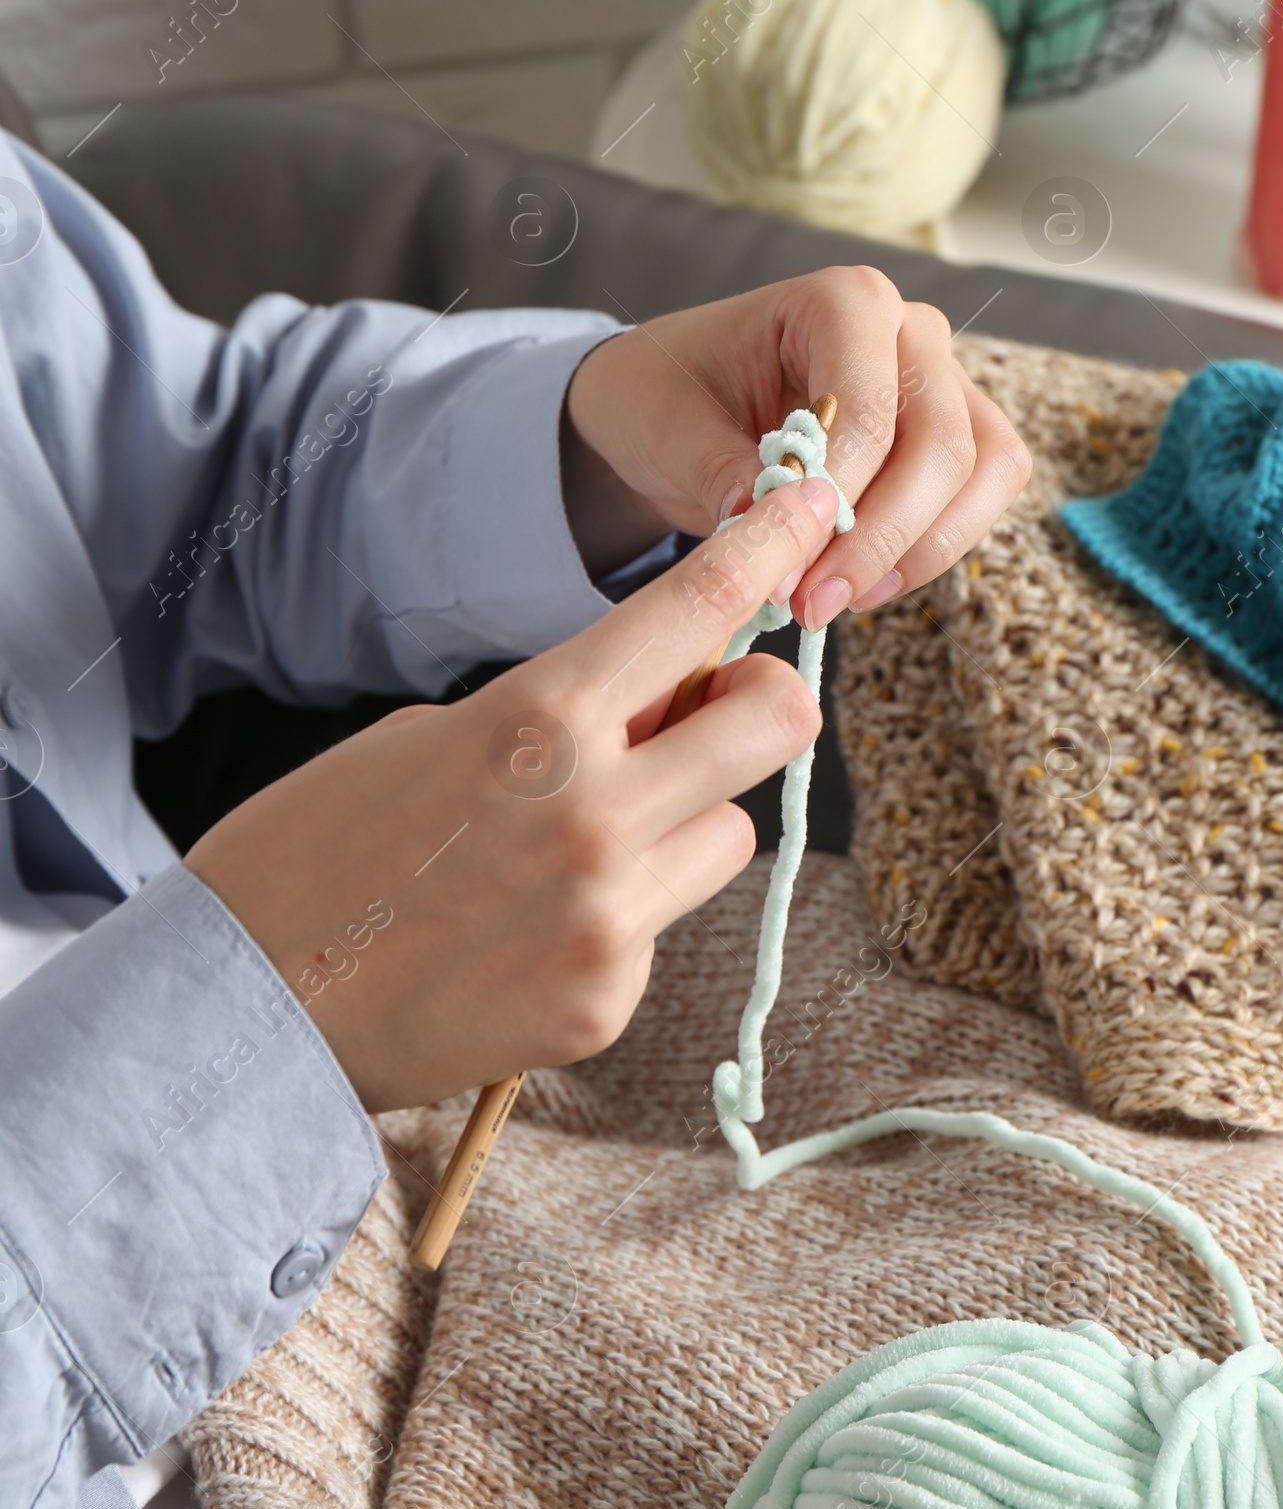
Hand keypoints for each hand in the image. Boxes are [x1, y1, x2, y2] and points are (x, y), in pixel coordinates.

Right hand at [185, 476, 838, 1110]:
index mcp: (539, 719)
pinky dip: (622, 913)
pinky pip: (665, 926)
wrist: (241, 1006)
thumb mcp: (439, 733)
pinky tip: (531, 928)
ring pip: (732, 832)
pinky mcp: (605, 1003)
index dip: (771, 542)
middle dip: (760, 700)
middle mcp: (594, 814)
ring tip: (580, 845)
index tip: (816, 502)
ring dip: (686, 819)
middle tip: (708, 710)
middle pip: (778, 719)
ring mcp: (607, 917)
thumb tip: (671, 699)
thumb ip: (566, 712)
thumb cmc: (321, 848)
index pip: (699, 606)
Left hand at [563, 267, 1030, 629]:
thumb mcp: (670, 431)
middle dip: (881, 536)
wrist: (676, 404)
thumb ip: (727, 478)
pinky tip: (864, 583)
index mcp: (841, 300)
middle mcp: (909, 329)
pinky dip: (933, 549)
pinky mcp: (953, 434)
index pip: (872, 406)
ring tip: (837, 596)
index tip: (787, 562)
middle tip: (813, 600)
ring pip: (984, 470)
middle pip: (944, 442)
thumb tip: (781, 540)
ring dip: (919, 548)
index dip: (841, 494)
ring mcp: (942, 380)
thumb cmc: (669, 394)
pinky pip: (982, 496)